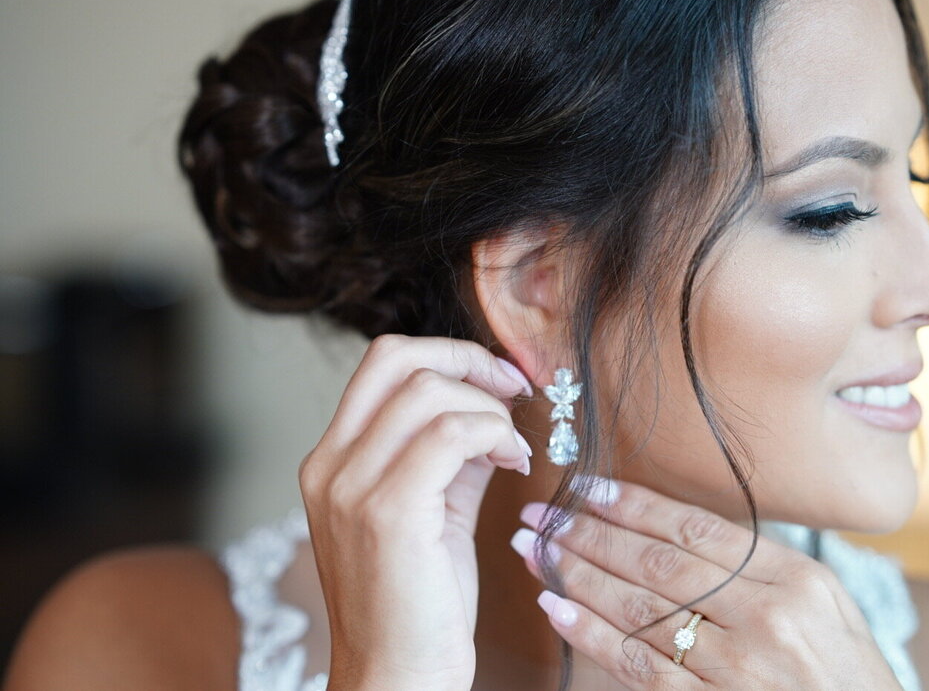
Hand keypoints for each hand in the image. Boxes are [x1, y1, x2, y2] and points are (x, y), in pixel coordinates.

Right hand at [299, 335, 533, 690]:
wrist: (398, 679)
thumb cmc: (417, 605)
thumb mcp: (432, 511)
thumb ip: (450, 456)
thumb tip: (490, 407)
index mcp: (331, 460)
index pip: (382, 363)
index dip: (449, 355)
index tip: (498, 379)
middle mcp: (329, 465)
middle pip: (397, 357)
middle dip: (469, 360)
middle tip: (513, 390)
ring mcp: (351, 487)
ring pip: (428, 391)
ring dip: (489, 408)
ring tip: (513, 449)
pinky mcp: (387, 512)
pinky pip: (450, 434)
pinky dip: (494, 434)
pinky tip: (512, 464)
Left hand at [512, 478, 904, 689]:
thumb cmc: (847, 674)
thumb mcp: (827, 604)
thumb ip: (763, 565)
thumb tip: (683, 530)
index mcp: (796, 579)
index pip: (696, 529)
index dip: (634, 504)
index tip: (588, 487)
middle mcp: (765, 618)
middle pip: (658, 562)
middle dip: (591, 533)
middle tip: (542, 514)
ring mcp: (738, 668)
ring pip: (640, 610)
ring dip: (578, 575)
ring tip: (535, 550)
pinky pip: (639, 666)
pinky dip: (591, 634)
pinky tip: (555, 608)